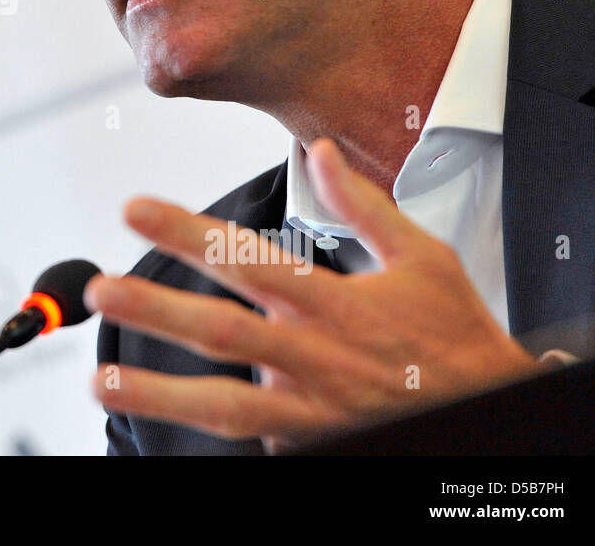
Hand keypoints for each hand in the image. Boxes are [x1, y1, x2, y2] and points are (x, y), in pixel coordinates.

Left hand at [86, 137, 541, 452]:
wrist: (494, 414)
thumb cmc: (454, 337)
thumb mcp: (422, 258)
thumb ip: (363, 206)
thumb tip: (320, 151)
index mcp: (335, 302)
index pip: (248, 258)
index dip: (187, 232)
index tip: (136, 209)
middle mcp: (315, 354)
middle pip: (222, 331)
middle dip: (155, 309)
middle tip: (100, 289)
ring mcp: (310, 408)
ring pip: (224, 403)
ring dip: (159, 392)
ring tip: (102, 381)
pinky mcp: (309, 443)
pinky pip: (254, 435)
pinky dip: (213, 424)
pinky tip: (168, 410)